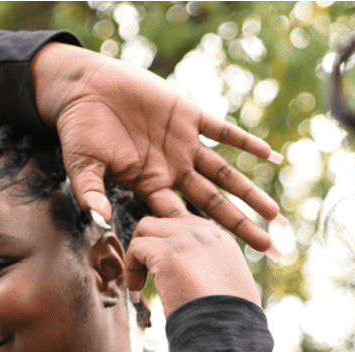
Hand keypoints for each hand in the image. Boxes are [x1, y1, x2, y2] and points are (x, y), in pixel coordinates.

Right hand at [31, 42, 287, 259]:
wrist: (86, 88)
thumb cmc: (79, 130)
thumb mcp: (82, 166)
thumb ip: (91, 192)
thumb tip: (99, 220)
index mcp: (150, 184)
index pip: (181, 218)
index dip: (201, 239)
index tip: (221, 260)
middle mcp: (173, 168)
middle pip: (214, 204)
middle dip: (241, 226)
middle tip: (269, 248)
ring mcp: (183, 143)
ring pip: (224, 173)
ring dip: (250, 192)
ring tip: (275, 214)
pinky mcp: (187, 113)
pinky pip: (222, 130)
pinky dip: (245, 141)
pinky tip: (269, 154)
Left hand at [124, 214, 261, 317]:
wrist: (227, 332)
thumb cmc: (226, 320)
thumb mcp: (226, 285)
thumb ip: (208, 269)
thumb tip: (190, 278)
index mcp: (220, 238)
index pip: (183, 222)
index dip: (165, 242)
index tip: (161, 268)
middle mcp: (204, 231)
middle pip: (162, 221)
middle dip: (149, 245)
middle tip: (147, 276)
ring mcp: (186, 238)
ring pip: (145, 228)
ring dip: (137, 254)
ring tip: (140, 283)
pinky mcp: (167, 252)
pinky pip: (136, 247)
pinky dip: (130, 268)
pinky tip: (137, 290)